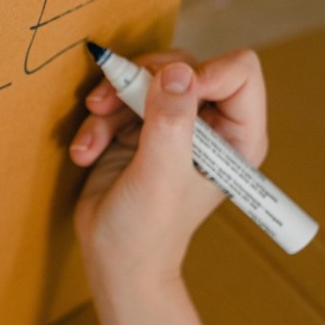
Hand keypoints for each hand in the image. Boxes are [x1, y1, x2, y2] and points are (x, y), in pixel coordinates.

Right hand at [69, 48, 268, 281]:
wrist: (115, 259)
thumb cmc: (148, 230)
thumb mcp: (162, 174)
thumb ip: (171, 120)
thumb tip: (176, 70)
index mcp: (237, 135)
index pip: (239, 72)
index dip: (202, 72)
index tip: (164, 91)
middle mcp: (209, 125)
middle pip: (183, 66)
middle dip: (141, 81)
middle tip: (108, 101)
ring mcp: (172, 125)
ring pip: (144, 78)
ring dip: (110, 104)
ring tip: (90, 139)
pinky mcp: (138, 129)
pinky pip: (117, 100)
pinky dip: (96, 123)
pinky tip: (85, 153)